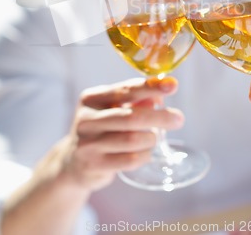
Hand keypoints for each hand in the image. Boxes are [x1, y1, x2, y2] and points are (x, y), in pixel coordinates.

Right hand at [1, 77, 183, 234]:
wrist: (72, 161)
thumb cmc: (101, 128)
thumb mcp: (113, 108)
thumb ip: (135, 100)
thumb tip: (160, 95)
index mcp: (91, 98)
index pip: (125, 90)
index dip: (151, 87)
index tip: (173, 85)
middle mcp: (86, 119)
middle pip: (131, 117)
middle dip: (159, 117)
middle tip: (178, 118)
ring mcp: (88, 144)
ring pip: (132, 140)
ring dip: (151, 139)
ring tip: (155, 137)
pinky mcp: (93, 165)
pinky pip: (129, 160)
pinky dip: (144, 155)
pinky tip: (146, 152)